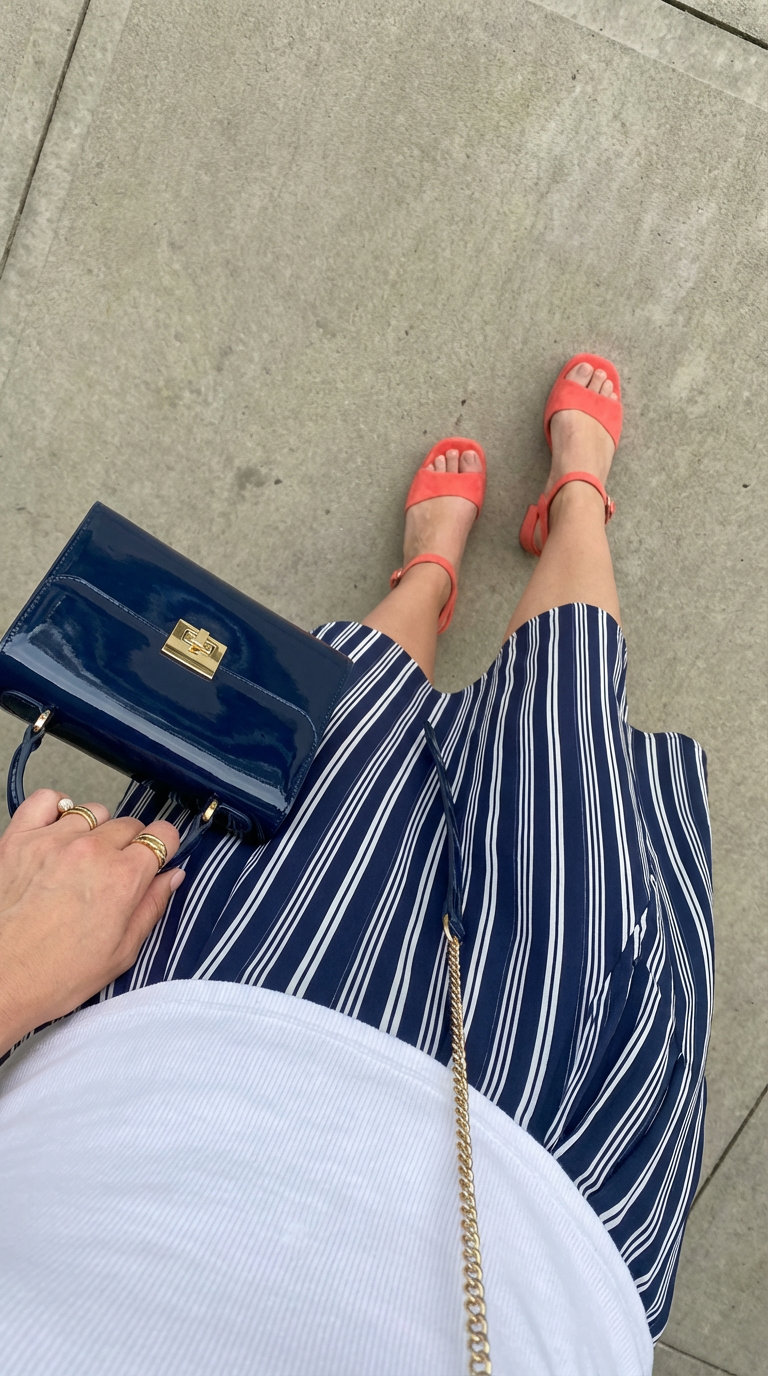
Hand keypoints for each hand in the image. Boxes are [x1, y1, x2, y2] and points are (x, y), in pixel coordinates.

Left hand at [0, 789, 183, 1052]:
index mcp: (124, 878)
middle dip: (129, 845)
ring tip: (82, 857)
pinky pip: (46, 800)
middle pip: (129, 824)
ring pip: (93, 811)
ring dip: (95, 830)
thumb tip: (172, 875)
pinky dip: (56, 809)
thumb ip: (152, 907)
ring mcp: (53, 840)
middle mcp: (92, 850)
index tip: (154, 860)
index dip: (163, 848)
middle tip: (114, 872)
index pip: (163, 835)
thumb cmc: (56, 976)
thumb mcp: (121, 953)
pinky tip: (57, 830)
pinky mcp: (19, 838)